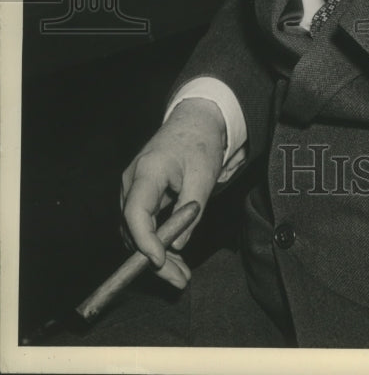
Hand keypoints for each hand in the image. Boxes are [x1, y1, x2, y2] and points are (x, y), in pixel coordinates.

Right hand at [119, 98, 225, 288]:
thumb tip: (177, 245)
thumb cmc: (200, 143)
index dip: (145, 240)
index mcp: (147, 171)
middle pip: (134, 228)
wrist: (195, 120)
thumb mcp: (203, 176)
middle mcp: (132, 182)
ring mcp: (133, 189)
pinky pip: (143, 224)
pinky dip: (157, 242)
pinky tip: (175, 258)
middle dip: (153, 259)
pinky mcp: (140, 195)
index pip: (136, 212)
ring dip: (156, 255)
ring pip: (137, 231)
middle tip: (179, 280)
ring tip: (181, 276)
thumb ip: (190, 212)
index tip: (160, 260)